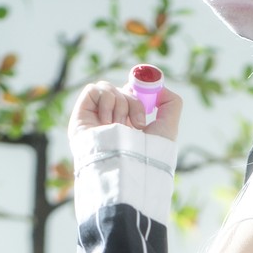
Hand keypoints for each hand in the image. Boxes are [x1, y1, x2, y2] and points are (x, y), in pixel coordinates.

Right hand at [67, 77, 182, 144]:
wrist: (129, 166)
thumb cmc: (149, 153)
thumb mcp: (168, 126)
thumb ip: (171, 103)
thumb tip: (158, 85)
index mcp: (129, 126)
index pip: (131, 96)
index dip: (139, 93)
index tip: (148, 101)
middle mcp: (111, 122)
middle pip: (122, 91)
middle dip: (134, 103)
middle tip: (139, 125)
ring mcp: (95, 118)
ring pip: (109, 89)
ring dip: (121, 106)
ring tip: (120, 128)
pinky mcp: (81, 115)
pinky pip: (94, 90)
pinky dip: (106, 101)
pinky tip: (108, 123)